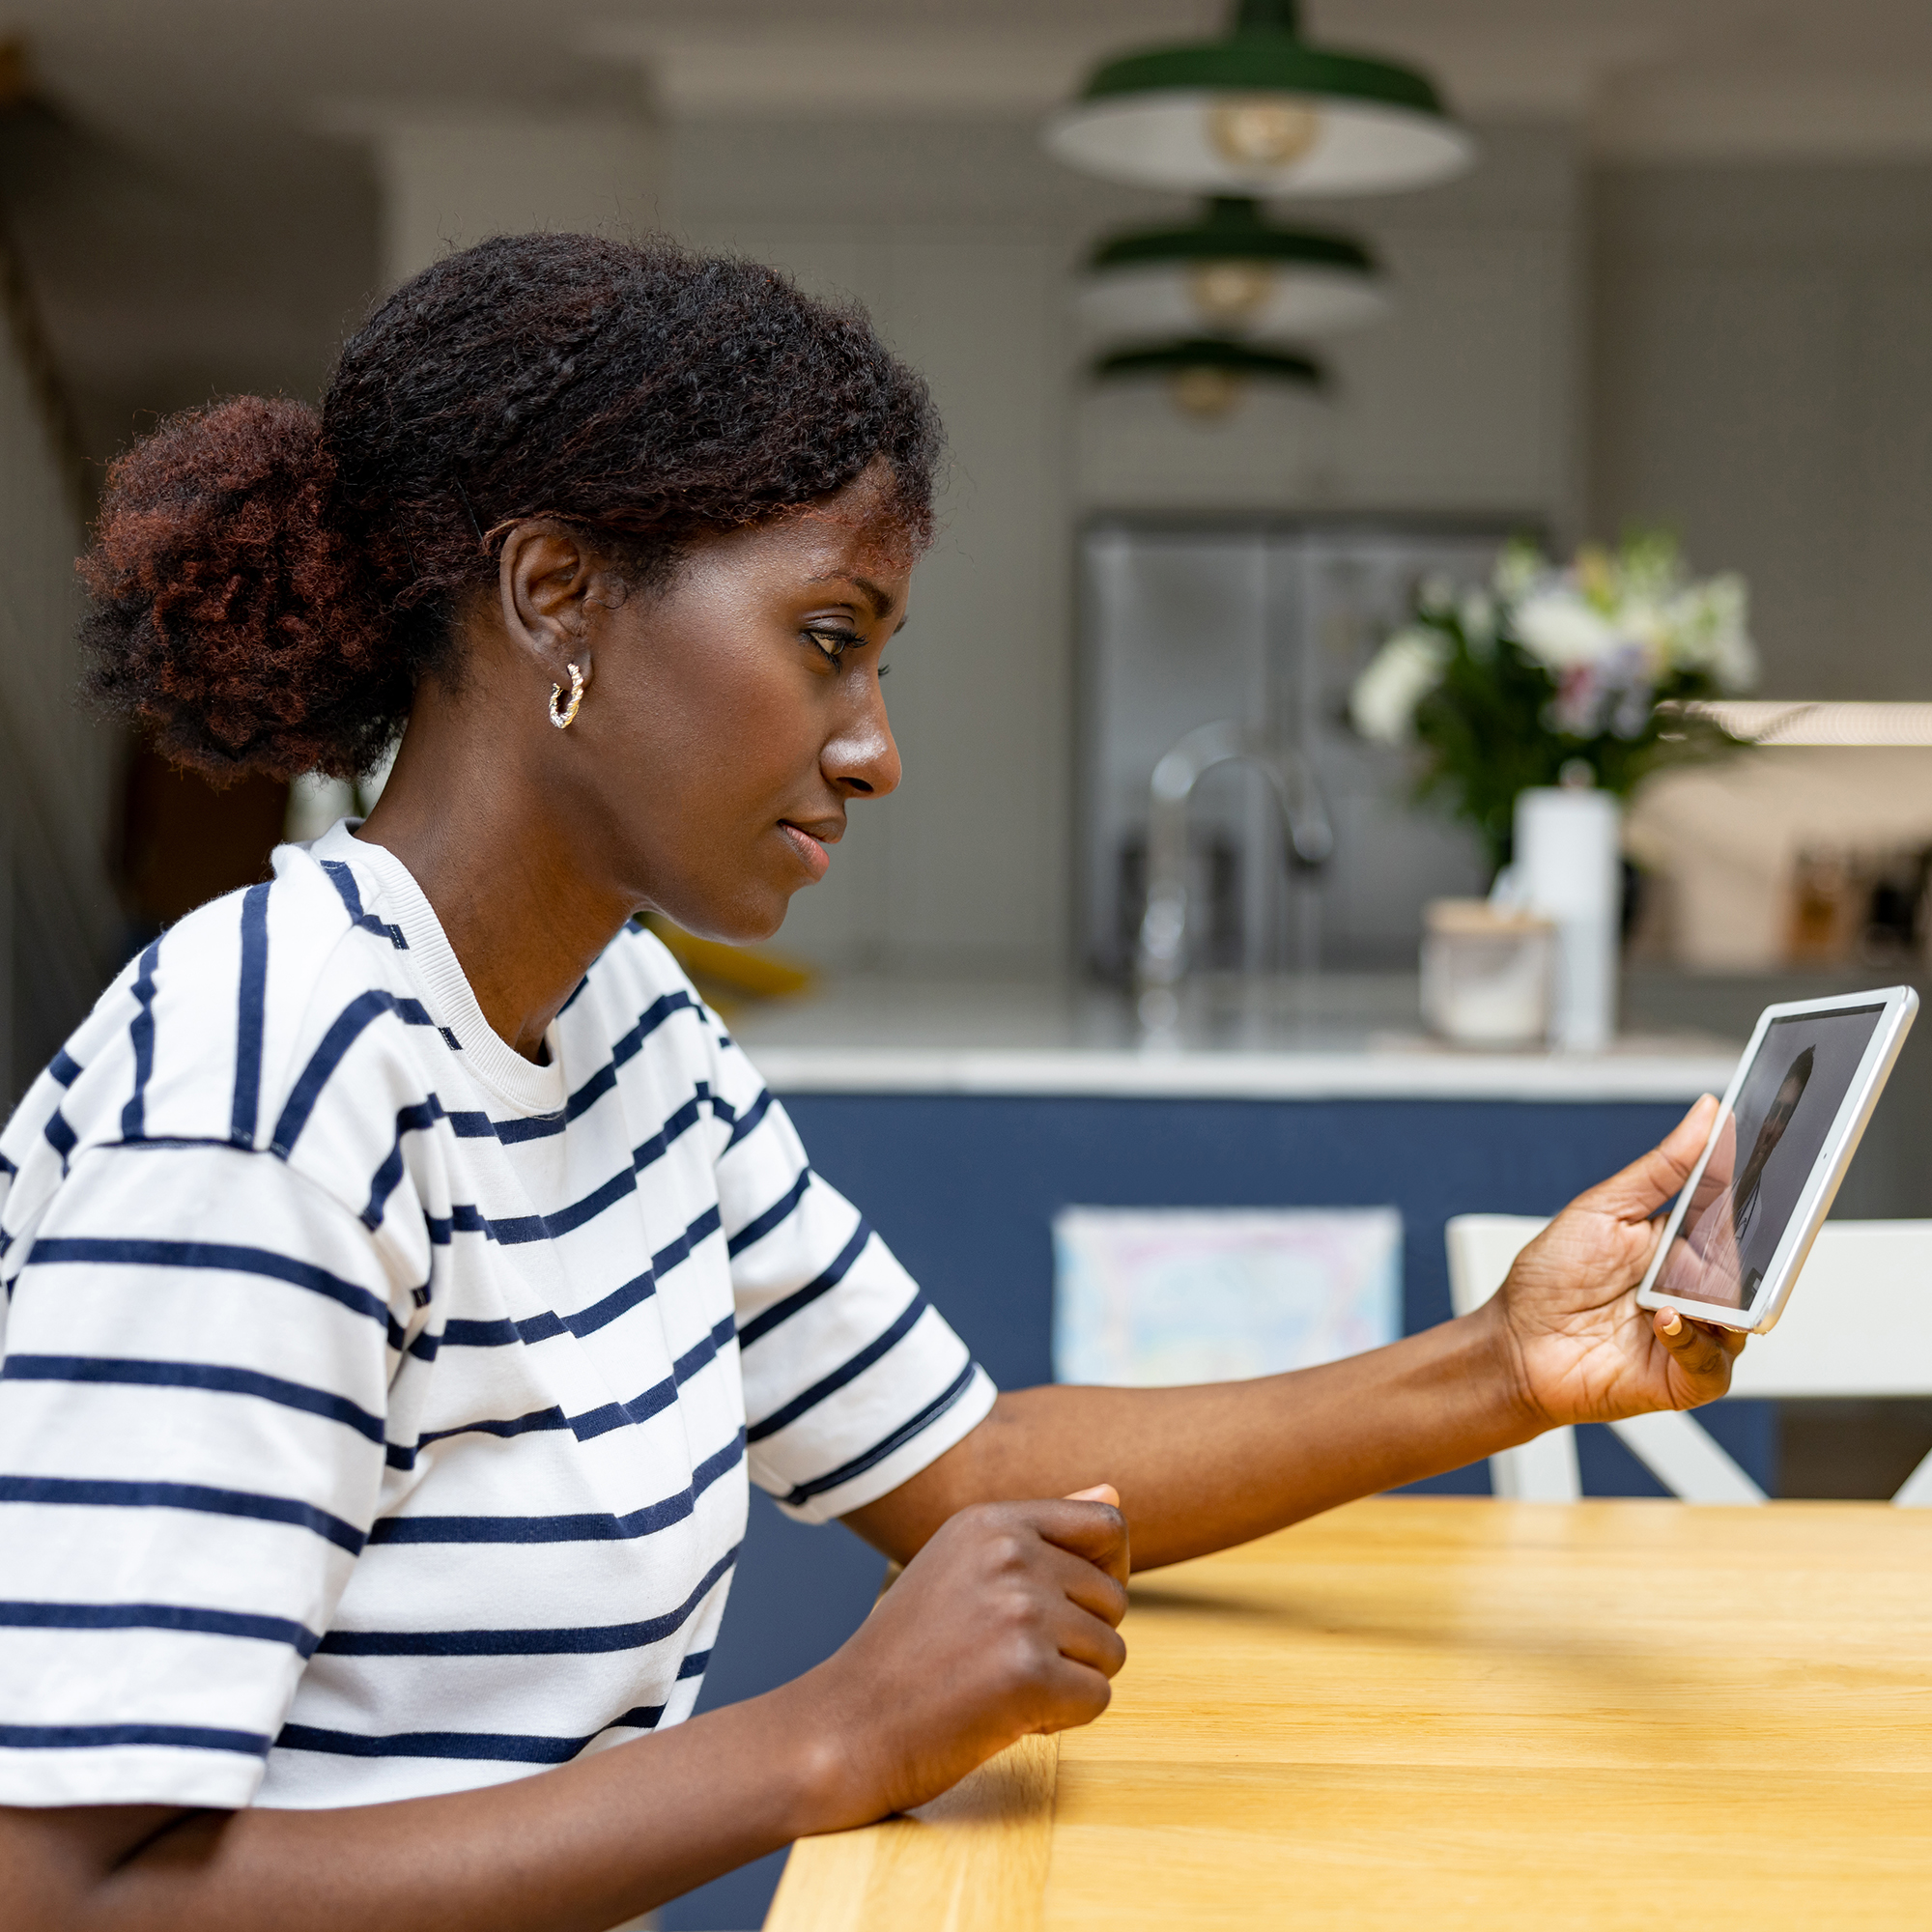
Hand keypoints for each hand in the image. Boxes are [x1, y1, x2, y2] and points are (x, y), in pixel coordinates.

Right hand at [791, 1486, 1128, 1828]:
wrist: (848, 1724)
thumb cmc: (910, 1651)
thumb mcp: (964, 1565)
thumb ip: (1040, 1531)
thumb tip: (1115, 1490)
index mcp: (993, 1521)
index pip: (1106, 1525)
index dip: (1106, 1573)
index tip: (1066, 1606)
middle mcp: (1010, 1555)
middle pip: (1113, 1598)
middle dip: (1079, 1640)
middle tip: (1009, 1658)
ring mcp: (1020, 1612)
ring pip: (1111, 1652)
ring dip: (1069, 1681)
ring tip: (1001, 1684)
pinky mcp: (1029, 1673)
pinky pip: (1097, 1699)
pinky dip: (1062, 1719)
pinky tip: (1004, 1714)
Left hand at [1488, 1095, 1747, 1429]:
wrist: (1515, 1343)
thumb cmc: (1551, 1278)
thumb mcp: (1604, 1208)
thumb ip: (1662, 1168)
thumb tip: (1708, 1115)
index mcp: (1683, 1243)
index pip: (1739, 1217)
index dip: (1760, 1195)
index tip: (1775, 1162)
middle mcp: (1696, 1288)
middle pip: (1753, 1268)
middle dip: (1753, 1251)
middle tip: (1734, 1235)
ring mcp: (1695, 1332)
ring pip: (1744, 1316)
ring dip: (1715, 1299)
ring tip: (1676, 1288)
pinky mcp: (1685, 1376)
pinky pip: (1715, 1362)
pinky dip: (1694, 1340)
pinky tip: (1663, 1319)